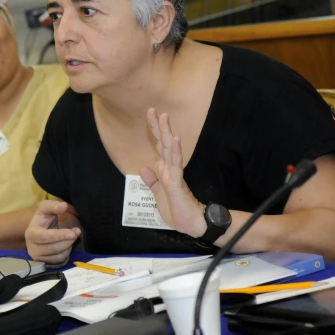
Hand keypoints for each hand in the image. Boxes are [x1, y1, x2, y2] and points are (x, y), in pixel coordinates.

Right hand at [24, 200, 80, 267]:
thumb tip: (64, 206)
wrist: (38, 231)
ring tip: (70, 239)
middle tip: (76, 232)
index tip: (73, 232)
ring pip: (58, 257)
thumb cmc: (43, 219)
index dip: (60, 235)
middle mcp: (32, 248)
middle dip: (68, 241)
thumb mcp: (46, 208)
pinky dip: (66, 255)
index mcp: (31, 233)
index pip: (46, 237)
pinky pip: (60, 263)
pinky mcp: (45, 265)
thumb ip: (54, 205)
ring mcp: (38, 258)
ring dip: (68, 247)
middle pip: (54, 248)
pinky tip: (66, 246)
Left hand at [140, 108, 205, 236]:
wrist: (190, 224)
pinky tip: (174, 139)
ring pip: (169, 149)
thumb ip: (152, 181)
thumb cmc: (176, 209)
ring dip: (167, 133)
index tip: (150, 115)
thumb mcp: (158, 195)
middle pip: (163, 143)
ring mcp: (174, 174)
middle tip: (154, 110)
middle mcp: (169, 168)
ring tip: (165, 117)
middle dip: (159, 127)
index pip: (158, 147)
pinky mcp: (177, 182)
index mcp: (164, 170)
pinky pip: (176, 164)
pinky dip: (175, 151)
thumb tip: (143, 167)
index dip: (154, 131)